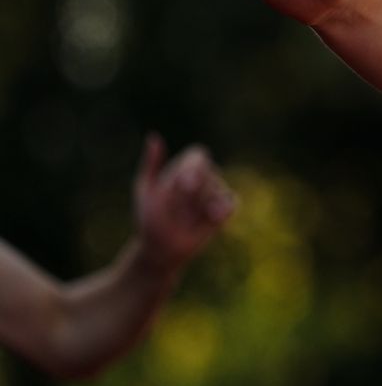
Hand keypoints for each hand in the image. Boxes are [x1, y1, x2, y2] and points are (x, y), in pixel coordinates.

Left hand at [132, 135, 235, 273]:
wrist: (160, 248)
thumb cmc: (149, 219)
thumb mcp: (146, 191)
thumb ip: (150, 164)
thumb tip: (153, 136)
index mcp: (184, 170)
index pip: (198, 156)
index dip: (194, 167)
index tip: (184, 184)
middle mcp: (202, 179)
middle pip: (210, 170)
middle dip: (200, 184)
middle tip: (186, 196)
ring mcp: (213, 196)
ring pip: (220, 188)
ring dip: (208, 200)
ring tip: (197, 215)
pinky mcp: (223, 212)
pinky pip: (232, 203)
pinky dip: (225, 208)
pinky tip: (214, 217)